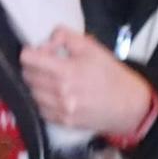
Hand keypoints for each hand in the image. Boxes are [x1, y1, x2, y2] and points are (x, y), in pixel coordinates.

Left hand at [19, 25, 153, 133]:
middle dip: (32, 67)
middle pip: (28, 76)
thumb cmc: (111, 74)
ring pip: (32, 93)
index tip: (37, 51)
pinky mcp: (64, 122)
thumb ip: (65, 36)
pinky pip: (41, 109)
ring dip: (36, 84)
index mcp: (66, 71)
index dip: (30, 52)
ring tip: (49, 79)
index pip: (29, 60)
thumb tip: (48, 40)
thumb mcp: (92, 47)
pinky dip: (43, 100)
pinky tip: (54, 94)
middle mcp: (60, 92)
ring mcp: (61, 110)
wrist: (129, 106)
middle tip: (44, 63)